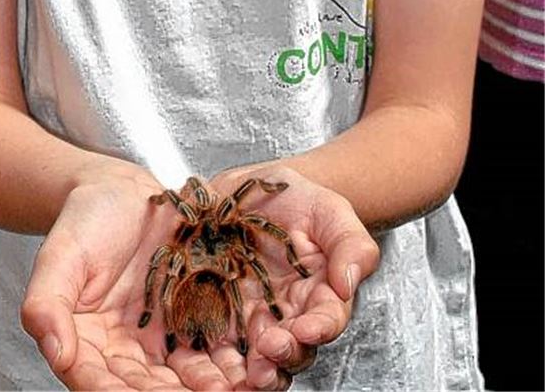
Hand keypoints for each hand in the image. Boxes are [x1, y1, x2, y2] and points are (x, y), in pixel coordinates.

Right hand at [21, 170, 247, 389]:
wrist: (121, 190)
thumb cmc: (83, 221)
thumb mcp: (59, 257)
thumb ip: (47, 305)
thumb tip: (56, 353)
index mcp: (88, 343)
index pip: (98, 382)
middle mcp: (128, 350)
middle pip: (147, 387)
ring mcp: (165, 337)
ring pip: (185, 376)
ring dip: (207, 387)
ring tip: (228, 388)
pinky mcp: (196, 318)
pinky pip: (214, 347)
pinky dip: (230, 361)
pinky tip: (246, 366)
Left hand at [203, 165, 380, 389]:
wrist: (254, 188)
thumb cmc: (300, 201)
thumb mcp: (330, 211)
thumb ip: (350, 244)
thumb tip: (348, 281)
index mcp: (319, 293)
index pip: (326, 319)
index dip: (319, 328)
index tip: (307, 329)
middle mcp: (287, 313)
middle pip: (292, 348)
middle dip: (283, 355)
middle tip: (270, 349)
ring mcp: (252, 315)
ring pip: (258, 357)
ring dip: (254, 370)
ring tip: (246, 374)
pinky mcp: (219, 310)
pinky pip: (218, 341)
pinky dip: (215, 359)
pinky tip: (210, 363)